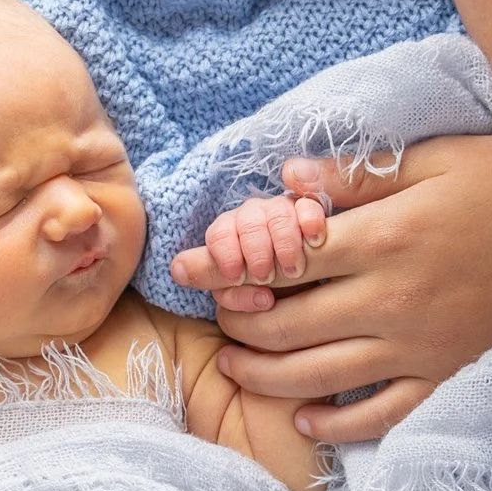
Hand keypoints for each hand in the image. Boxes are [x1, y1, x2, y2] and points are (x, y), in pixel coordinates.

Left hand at [172, 136, 491, 441]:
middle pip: (283, 323)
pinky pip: (376, 416)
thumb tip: (283, 180)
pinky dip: (333, 425)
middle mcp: (393, 302)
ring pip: (313, 376)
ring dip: (261, 373)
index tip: (187, 266)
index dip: (224, 264)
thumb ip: (356, 176)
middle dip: (234, 319)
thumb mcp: (437, 158)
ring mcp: (417, 348)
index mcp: (387, 240)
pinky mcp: (443, 377)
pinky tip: (305, 419)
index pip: (280, 259)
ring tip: (233, 363)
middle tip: (213, 310)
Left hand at [201, 192, 327, 299]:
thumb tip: (177, 269)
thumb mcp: (238, 281)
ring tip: (293, 270)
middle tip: (263, 277)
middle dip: (254, 251)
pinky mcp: (313, 213)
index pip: (219, 234)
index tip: (234, 276)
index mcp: (231, 232)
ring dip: (283, 242)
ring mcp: (285, 214)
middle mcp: (255, 218)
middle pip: (247, 222)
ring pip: (277, 213)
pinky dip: (310, 220)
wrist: (309, 279)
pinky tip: (314, 239)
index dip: (223, 254)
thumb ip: (211, 273)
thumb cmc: (265, 285)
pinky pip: (309, 205)